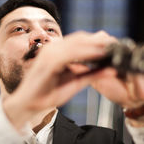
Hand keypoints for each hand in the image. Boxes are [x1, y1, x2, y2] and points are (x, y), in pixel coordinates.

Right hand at [3, 31, 117, 129]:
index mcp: (56, 51)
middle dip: (99, 41)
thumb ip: (90, 74)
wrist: (26, 105)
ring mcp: (49, 53)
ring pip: (77, 43)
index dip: (97, 41)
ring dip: (96, 45)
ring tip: (112, 48)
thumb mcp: (73, 83)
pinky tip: (99, 56)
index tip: (114, 44)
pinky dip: (87, 53)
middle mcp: (52, 48)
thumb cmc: (46, 94)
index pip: (80, 41)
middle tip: (117, 44)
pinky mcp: (48, 61)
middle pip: (80, 38)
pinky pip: (71, 54)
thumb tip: (109, 69)